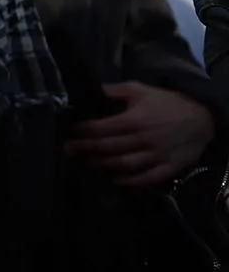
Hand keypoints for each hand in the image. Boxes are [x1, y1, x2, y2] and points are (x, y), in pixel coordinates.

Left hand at [65, 81, 214, 186]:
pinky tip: (116, 180)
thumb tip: (96, 90)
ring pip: (124, 164)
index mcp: (134, 120)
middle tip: (69, 150)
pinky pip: (147, 178)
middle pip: (108, 147)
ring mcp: (156, 155)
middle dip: (85, 149)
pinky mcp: (169, 167)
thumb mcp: (141, 90)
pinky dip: (130, 182)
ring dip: (103, 165)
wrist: (202, 118)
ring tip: (88, 162)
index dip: (84, 131)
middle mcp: (143, 139)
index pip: (102, 128)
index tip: (72, 131)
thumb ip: (116, 90)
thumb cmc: (168, 103)